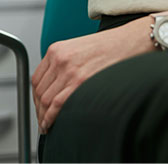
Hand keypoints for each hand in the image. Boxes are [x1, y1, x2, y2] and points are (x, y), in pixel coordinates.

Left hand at [32, 17, 152, 133]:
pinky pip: (57, 105)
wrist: (131, 41)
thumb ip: (65, 65)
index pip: (36, 79)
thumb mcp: (79, 49)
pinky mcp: (80, 81)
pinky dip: (50, 118)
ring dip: (43, 116)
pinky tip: (50, 124)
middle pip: (39, 91)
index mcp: (57, 50)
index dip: (36, 97)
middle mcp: (60, 59)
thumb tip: (57, 89)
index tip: (39, 107)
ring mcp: (69, 71)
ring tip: (46, 125)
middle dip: (39, 109)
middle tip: (42, 120)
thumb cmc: (111, 47)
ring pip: (45, 100)